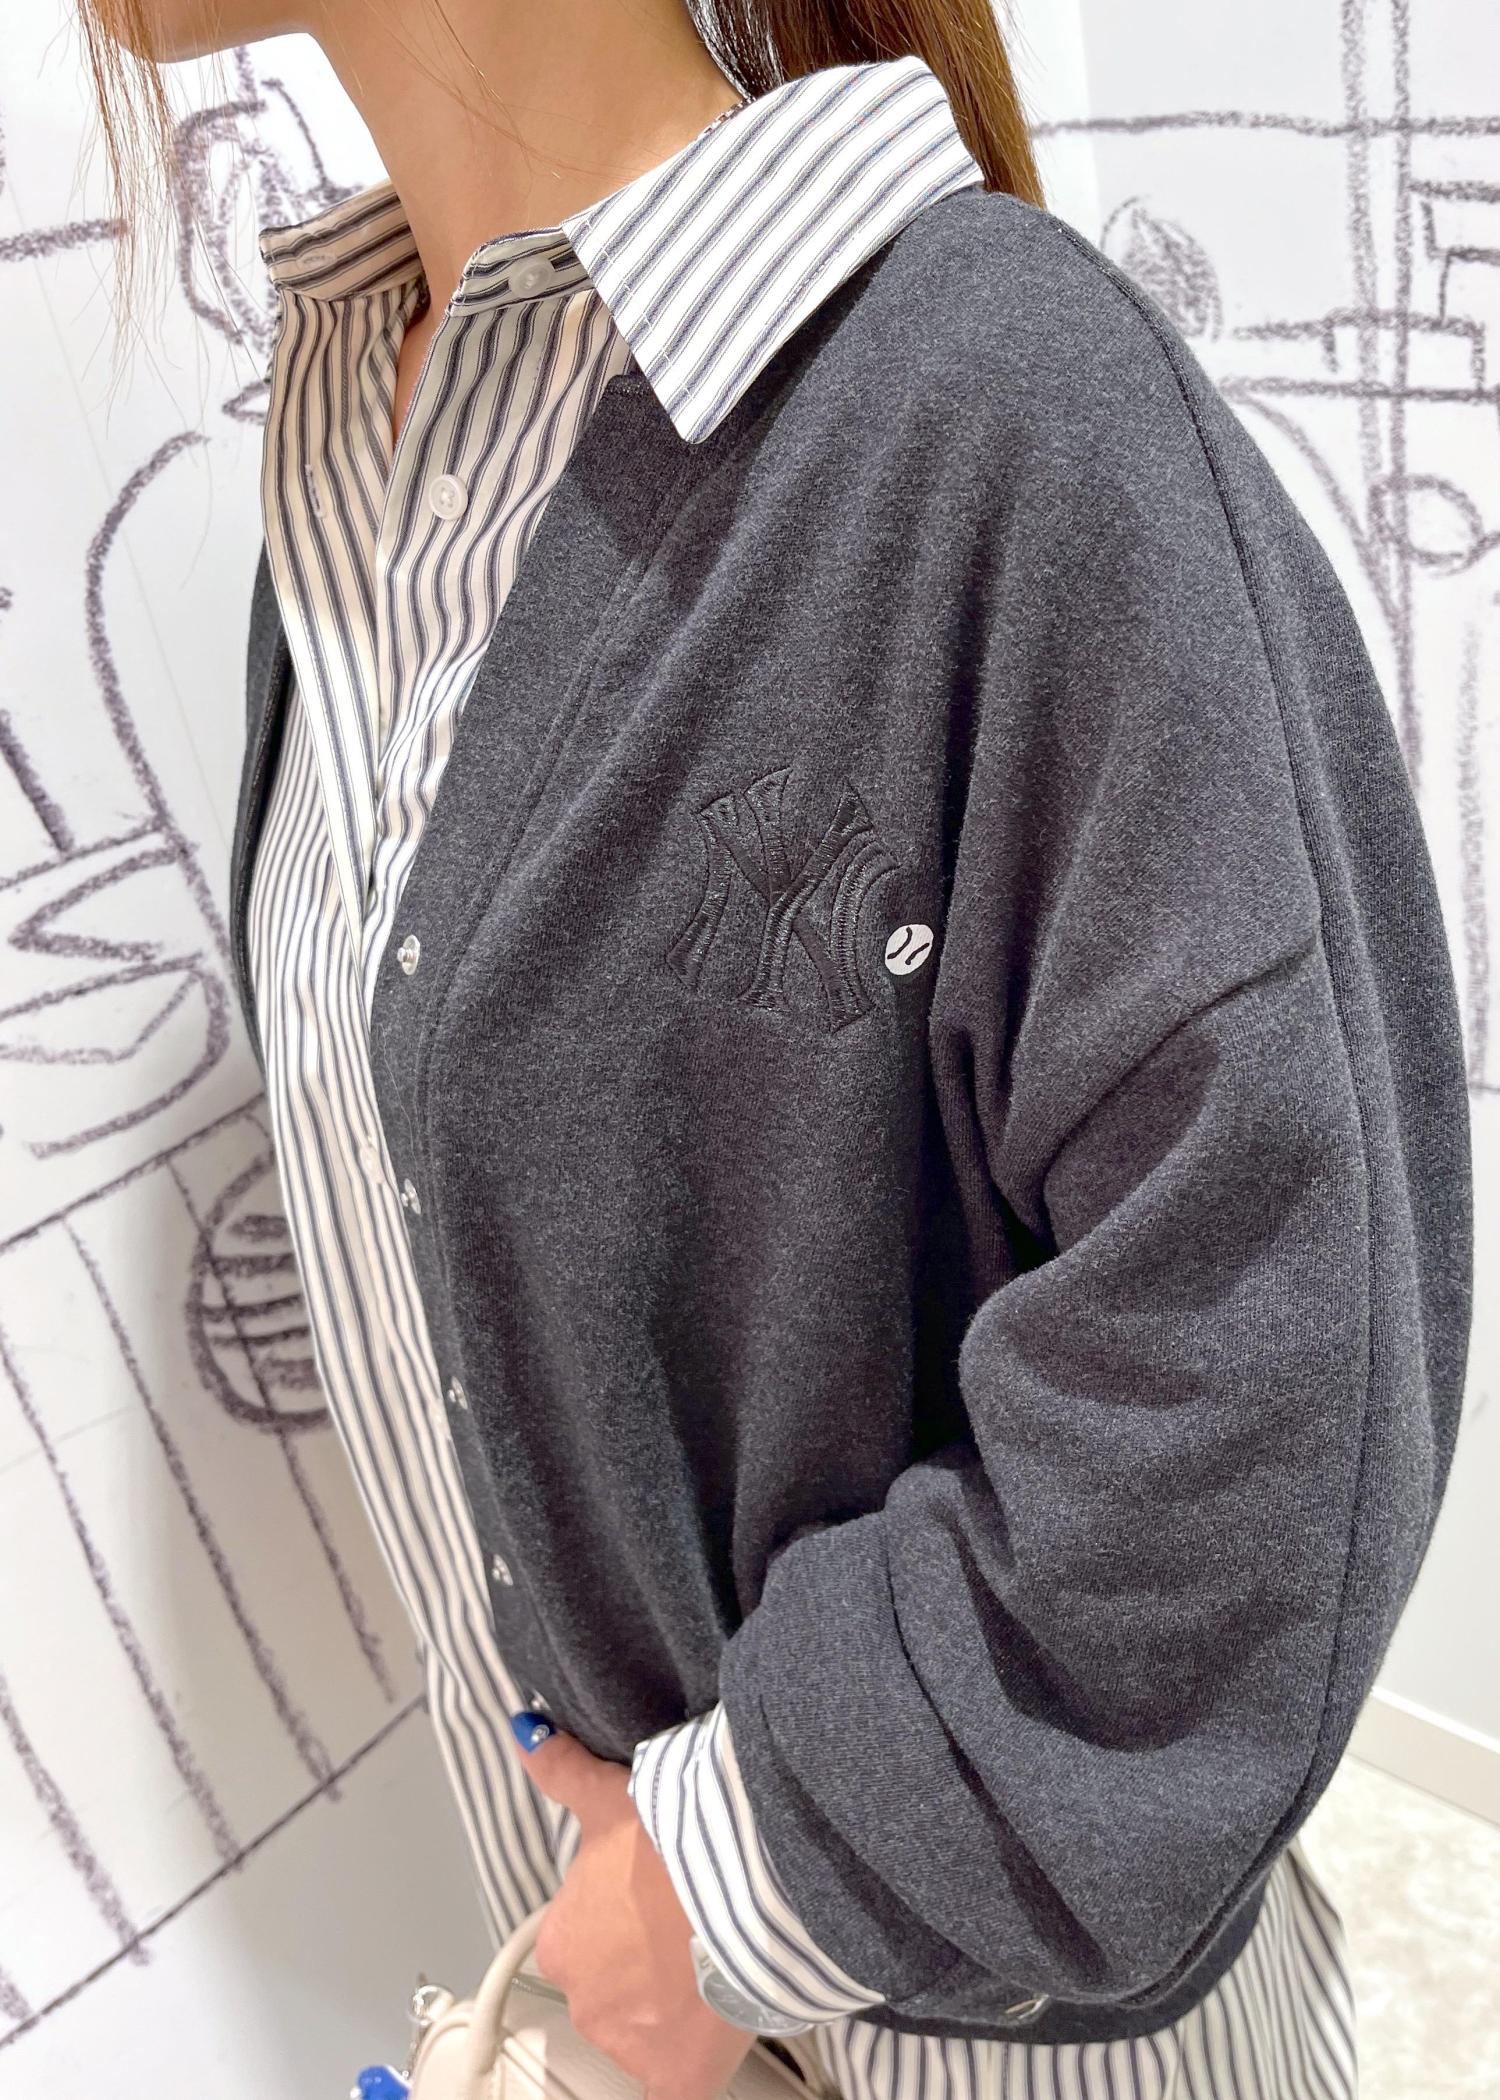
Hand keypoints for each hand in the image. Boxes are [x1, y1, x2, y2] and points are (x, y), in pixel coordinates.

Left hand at [516, 1722, 759, 2099]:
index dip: (622, 1920)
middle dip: (646, 1965)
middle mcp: (586, 1999)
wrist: (738, 1886)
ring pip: (649, 2031)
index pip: (583, 1941)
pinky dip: (687, 2071)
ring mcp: (631, 2042)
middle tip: (689, 1927)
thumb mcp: (607, 1796)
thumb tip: (523, 1735)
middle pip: (615, 1989)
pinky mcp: (677, 2074)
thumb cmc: (671, 1842)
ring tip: (716, 1961)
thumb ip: (560, 1771)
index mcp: (563, 1941)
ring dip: (675, 2008)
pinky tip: (703, 2053)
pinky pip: (676, 2087)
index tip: (654, 1901)